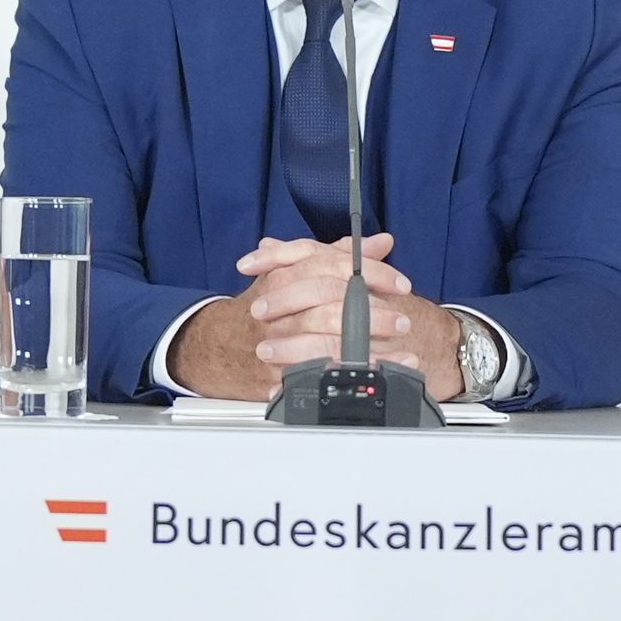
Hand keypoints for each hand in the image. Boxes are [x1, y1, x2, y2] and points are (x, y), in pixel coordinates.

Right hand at [166, 235, 475, 400]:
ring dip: (368, 349)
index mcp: (285, 274)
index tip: (399, 284)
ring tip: (399, 352)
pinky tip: (376, 377)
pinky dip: (350, 377)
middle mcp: (278, 306)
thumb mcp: (295, 271)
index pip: (332, 266)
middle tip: (402, 320)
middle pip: (330, 305)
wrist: (218, 343)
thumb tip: (379, 243)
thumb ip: (338, 256)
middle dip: (372, 315)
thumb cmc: (265, 305)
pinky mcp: (275, 373)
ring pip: (326, 344)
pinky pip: (318, 376)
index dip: (371, 274)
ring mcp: (276, 340)